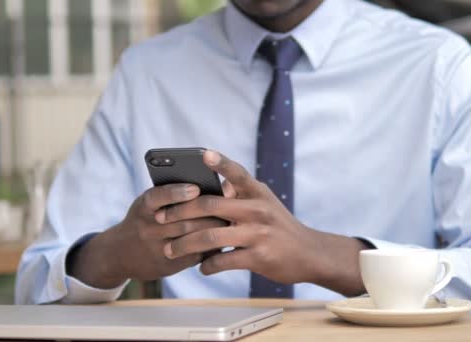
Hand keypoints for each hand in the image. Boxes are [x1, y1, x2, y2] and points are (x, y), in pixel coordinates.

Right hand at [66, 183, 227, 288]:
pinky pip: (193, 255)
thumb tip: (217, 183)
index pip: (157, 197)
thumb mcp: (150, 202)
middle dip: (206, 212)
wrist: (120, 253)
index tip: (195, 188)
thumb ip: (174, 192)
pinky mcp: (167, 266)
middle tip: (228, 205)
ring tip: (230, 219)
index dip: (176, 193)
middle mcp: (147, 228)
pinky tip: (222, 237)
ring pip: (189, 238)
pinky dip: (209, 246)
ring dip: (212, 229)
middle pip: (181, 220)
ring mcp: (156, 249)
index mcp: (143, 207)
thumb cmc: (146, 219)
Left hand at [160, 150, 366, 295]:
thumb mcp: (265, 203)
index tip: (203, 154)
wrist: (310, 254)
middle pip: (210, 205)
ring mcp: (258, 233)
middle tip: (160, 217)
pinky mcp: (258, 257)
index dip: (221, 162)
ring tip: (169, 250)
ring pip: (210, 236)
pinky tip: (201, 267)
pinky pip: (222, 260)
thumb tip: (207, 189)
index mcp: (258, 192)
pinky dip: (207, 265)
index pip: (237, 173)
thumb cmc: (281, 227)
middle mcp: (257, 209)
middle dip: (179, 212)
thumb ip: (240, 196)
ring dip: (185, 244)